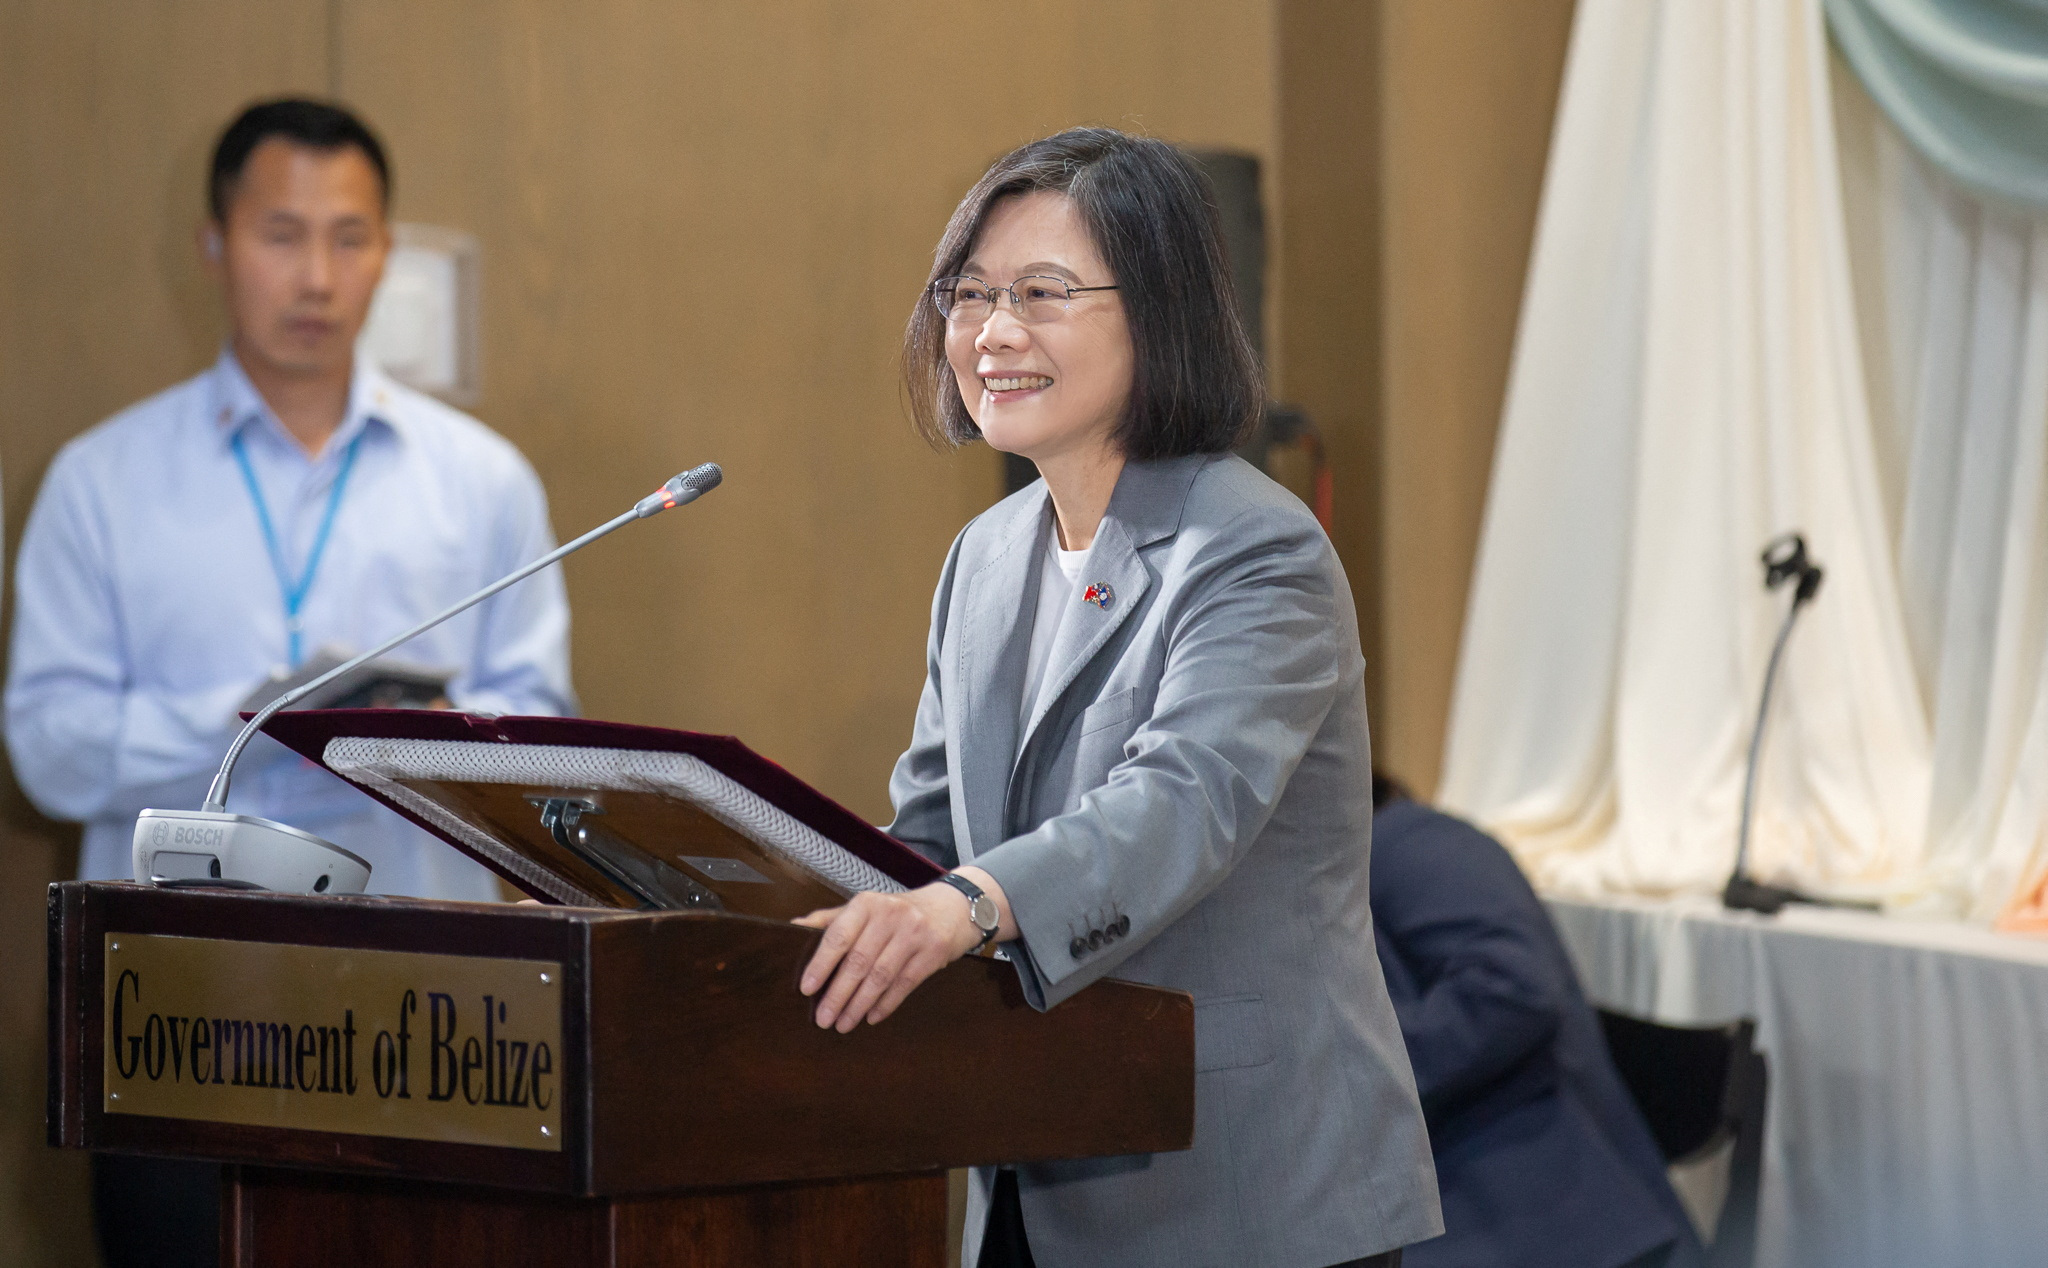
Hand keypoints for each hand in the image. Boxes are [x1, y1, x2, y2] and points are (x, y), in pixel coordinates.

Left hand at [794, 880, 990, 1031]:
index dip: (821, 964)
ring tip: (843, 1024)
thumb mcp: (867, 907)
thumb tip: (794, 927)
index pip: (838, 936)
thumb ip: (832, 919)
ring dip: (859, 1005)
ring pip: (880, 977)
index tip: (806, 989)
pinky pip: (904, 984)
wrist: (953, 906)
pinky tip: (871, 1017)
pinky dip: (886, 1004)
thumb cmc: (899, 911)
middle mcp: (891, 915)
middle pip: (858, 962)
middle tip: (823, 1019)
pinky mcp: (933, 952)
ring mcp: (914, 934)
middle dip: (838, 995)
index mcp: (867, 903)